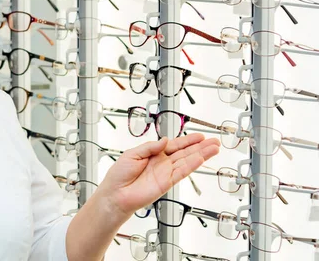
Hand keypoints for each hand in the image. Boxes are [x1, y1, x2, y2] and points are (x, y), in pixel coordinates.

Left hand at [96, 133, 219, 218]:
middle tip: (214, 142)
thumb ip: (150, 147)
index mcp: (154, 154)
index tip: (200, 136)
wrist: (116, 194)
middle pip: (185, 153)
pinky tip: (201, 159)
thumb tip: (165, 140)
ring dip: (201, 155)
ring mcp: (166, 173)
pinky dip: (192, 165)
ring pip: (187, 162)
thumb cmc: (119, 175)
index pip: (175, 145)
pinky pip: (182, 172)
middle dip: (200, 147)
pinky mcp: (167, 183)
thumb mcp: (132, 154)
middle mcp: (162, 163)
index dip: (188, 140)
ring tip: (214, 149)